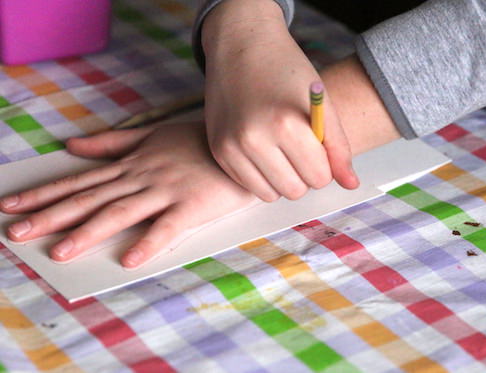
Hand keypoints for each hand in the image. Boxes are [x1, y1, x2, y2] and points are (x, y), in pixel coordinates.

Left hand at [0, 121, 254, 267]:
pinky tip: (129, 259)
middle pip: (91, 198)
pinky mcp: (192, 206)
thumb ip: (113, 143)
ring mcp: (166, 191)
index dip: (46, 194)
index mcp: (132, 164)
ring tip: (60, 251)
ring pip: (121, 212)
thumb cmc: (198, 143)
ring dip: (89, 231)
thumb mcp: (153, 136)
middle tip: (16, 233)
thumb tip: (72, 146)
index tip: (13, 206)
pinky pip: (168, 227)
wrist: (241, 144)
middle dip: (51, 215)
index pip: (81, 180)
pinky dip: (149, 242)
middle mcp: (142, 177)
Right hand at [202, 0, 358, 202]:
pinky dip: (261, 175)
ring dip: (282, 179)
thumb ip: (339, 147)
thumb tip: (351, 185)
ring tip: (282, 150)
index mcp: (287, 124)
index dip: (324, 165)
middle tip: (300, 149)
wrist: (242, 46)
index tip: (318, 147)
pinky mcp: (219, 151)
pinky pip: (249, 185)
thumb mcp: (322, 103)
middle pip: (295, 191)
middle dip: (304, 175)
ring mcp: (232, 146)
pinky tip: (262, 148)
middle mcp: (254, 139)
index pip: (320, 178)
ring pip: (271, 195)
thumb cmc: (287, 71)